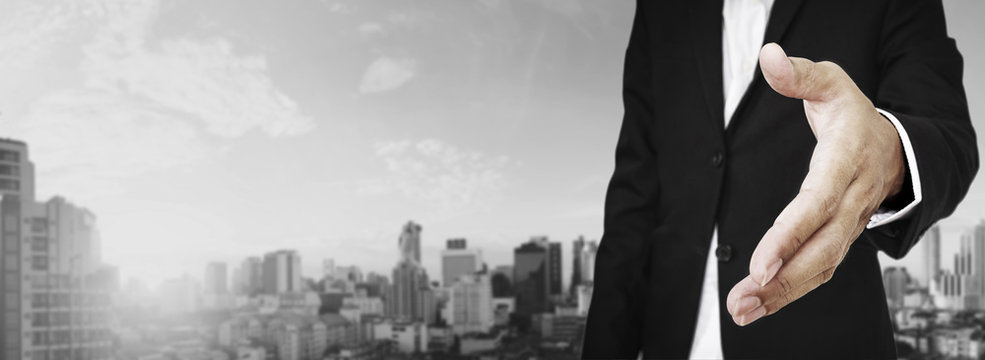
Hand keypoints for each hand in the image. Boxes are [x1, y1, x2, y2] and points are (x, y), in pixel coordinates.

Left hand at [725, 43, 906, 325]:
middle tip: (743, 298)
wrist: (895, 145)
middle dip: (782, 279)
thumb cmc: (854, 115)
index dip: (789, 236)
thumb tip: (769, 57)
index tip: (760, 263)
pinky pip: (819, 270)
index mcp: (846, 161)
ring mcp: (849, 223)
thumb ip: (799, 75)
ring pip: (820, 266)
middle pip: (820, 248)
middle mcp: (851, 199)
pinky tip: (760, 306)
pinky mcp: (840, 238)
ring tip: (743, 311)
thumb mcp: (831, 84)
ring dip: (781, 294)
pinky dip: (791, 292)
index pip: (816, 204)